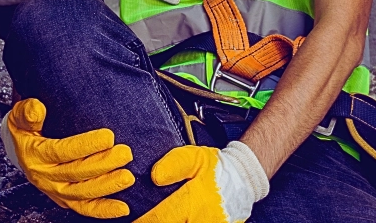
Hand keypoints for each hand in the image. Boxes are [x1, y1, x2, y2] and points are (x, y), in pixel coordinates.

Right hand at [0, 98, 134, 217]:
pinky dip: (103, 210)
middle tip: (125, 153)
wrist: (20, 149)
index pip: (62, 151)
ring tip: (127, 177)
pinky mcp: (65, 199)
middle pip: (77, 173)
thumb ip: (28, 111)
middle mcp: (45, 177)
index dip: (86, 145)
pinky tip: (123, 208)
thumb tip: (36, 109)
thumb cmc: (26, 128)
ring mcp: (56, 191)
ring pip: (83, 193)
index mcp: (35, 155)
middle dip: (104, 164)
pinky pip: (84, 208)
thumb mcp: (20, 115)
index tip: (109, 137)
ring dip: (107, 186)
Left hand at [133, 142, 268, 222]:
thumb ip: (174, 165)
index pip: (161, 218)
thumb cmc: (217, 169)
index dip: (143, 222)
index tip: (131, 222)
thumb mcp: (196, 158)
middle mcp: (203, 220)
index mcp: (194, 200)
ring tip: (153, 222)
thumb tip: (155, 177)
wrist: (244, 179)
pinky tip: (176, 222)